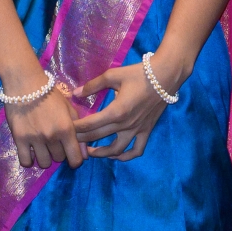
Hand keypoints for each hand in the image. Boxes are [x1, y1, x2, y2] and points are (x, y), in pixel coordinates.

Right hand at [1, 69, 88, 169]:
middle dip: (59, 153)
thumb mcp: (69, 110)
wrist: (25, 84)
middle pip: (59, 159)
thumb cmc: (50, 95)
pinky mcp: (19, 139)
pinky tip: (31, 152)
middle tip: (54, 143)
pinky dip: (29, 160)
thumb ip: (79, 131)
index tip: (70, 155)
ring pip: (43, 163)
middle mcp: (51, 136)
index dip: (75, 160)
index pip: (75, 159)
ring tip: (42, 147)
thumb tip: (85, 155)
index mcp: (66, 129)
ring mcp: (34, 139)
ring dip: (45, 158)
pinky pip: (25, 161)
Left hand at [69, 52, 186, 160]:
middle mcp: (125, 125)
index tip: (65, 127)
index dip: (75, 128)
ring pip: (116, 150)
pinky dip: (126, 156)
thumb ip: (93, 85)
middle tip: (70, 139)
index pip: (89, 125)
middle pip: (98, 137)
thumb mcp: (113, 75)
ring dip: (101, 153)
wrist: (165, 76)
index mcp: (116, 111)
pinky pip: (137, 150)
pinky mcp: (146, 131)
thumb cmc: (138, 74)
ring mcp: (137, 130)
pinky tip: (115, 156)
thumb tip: (75, 93)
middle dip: (82, 139)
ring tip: (89, 152)